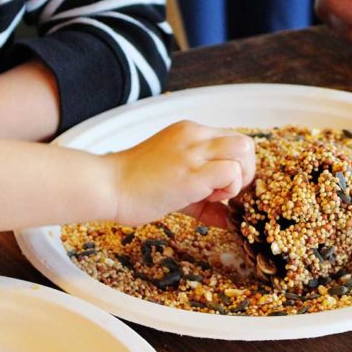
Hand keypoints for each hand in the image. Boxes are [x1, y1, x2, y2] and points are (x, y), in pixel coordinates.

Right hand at [109, 121, 254, 226]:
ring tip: (216, 195)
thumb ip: (203, 196)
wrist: (106, 186)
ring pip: (243, 151)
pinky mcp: (191, 173)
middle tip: (226, 193)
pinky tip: (208, 200)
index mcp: (189, 132)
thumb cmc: (133, 186)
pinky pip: (231, 172)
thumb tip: (227, 218)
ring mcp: (193, 152)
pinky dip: (229, 190)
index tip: (223, 188)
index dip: (236, 166)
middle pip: (245, 143)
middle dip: (245, 171)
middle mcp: (194, 135)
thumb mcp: (174, 181)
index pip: (232, 140)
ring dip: (239, 178)